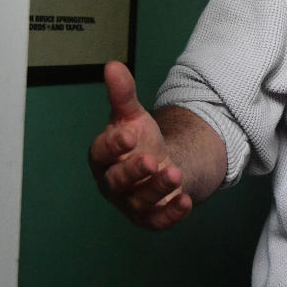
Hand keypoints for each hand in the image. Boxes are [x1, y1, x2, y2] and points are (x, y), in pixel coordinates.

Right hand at [88, 61, 192, 229]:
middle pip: (116, 182)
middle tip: (152, 160)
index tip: (129, 134)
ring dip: (157, 190)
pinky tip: (185, 201)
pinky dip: (171, 214)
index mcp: (103, 158)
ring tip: (175, 173)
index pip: (101, 154)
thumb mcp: (133, 115)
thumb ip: (123, 94)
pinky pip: (158, 221)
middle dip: (133, 172)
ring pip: (138, 202)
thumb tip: (113, 66)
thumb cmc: (139, 141)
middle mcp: (113, 183)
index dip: (113, 145)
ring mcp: (131, 202)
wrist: (160, 165)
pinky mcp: (150, 217)